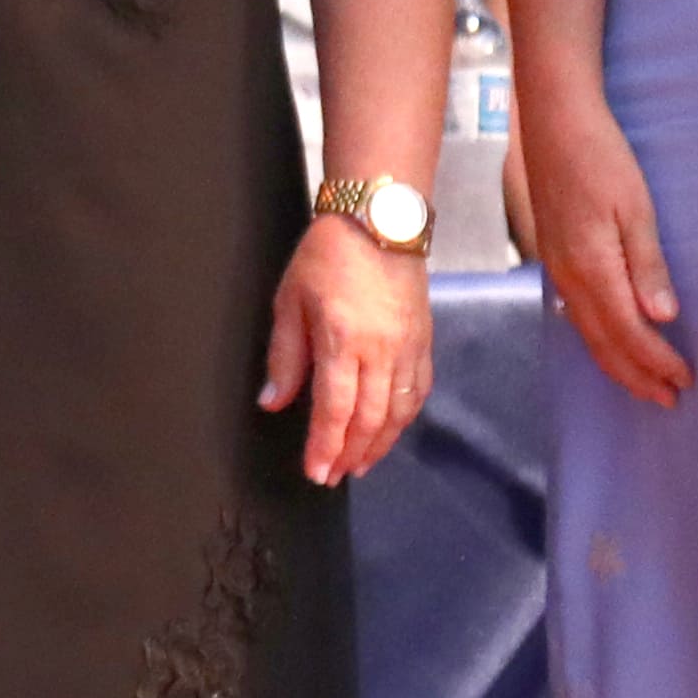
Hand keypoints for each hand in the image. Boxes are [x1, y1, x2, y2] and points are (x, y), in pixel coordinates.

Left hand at [260, 212, 434, 483]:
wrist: (379, 220)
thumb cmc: (327, 256)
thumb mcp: (290, 301)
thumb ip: (284, 357)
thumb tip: (273, 402)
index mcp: (343, 340)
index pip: (335, 409)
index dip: (325, 447)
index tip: (316, 473)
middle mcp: (382, 350)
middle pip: (369, 418)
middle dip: (351, 454)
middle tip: (334, 477)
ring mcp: (408, 347)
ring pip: (398, 411)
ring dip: (379, 444)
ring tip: (360, 464)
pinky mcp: (424, 340)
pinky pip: (417, 390)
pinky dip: (404, 418)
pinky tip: (389, 430)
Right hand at [514, 84, 687, 407]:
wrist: (554, 121)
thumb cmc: (600, 157)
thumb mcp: (635, 206)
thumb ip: (646, 264)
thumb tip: (661, 317)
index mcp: (591, 266)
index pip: (628, 331)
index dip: (656, 361)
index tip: (685, 380)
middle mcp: (568, 276)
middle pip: (603, 343)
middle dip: (636, 376)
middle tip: (668, 401)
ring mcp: (556, 267)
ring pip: (586, 332)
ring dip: (616, 363)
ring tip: (643, 384)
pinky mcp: (554, 256)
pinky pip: (575, 314)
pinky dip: (597, 339)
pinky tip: (608, 341)